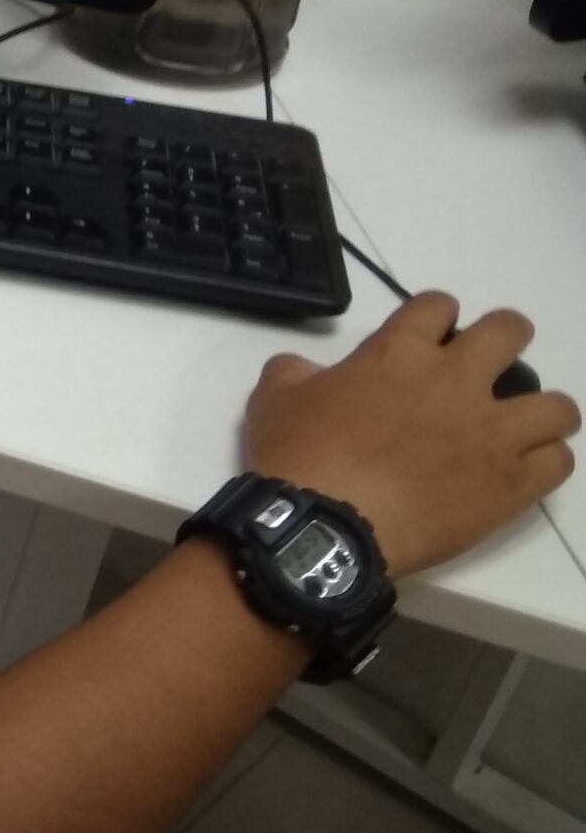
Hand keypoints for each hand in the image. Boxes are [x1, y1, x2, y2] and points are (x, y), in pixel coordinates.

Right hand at [243, 293, 579, 576]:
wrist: (323, 528)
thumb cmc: (297, 456)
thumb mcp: (274, 398)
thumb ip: (297, 371)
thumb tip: (306, 369)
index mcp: (399, 352)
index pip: (438, 305)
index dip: (434, 317)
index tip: (426, 338)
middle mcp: (458, 381)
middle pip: (511, 331)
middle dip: (502, 340)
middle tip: (481, 369)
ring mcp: (493, 433)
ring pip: (557, 405)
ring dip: (539, 411)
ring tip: (517, 428)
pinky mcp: (512, 483)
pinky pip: (558, 462)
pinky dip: (544, 462)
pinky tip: (521, 470)